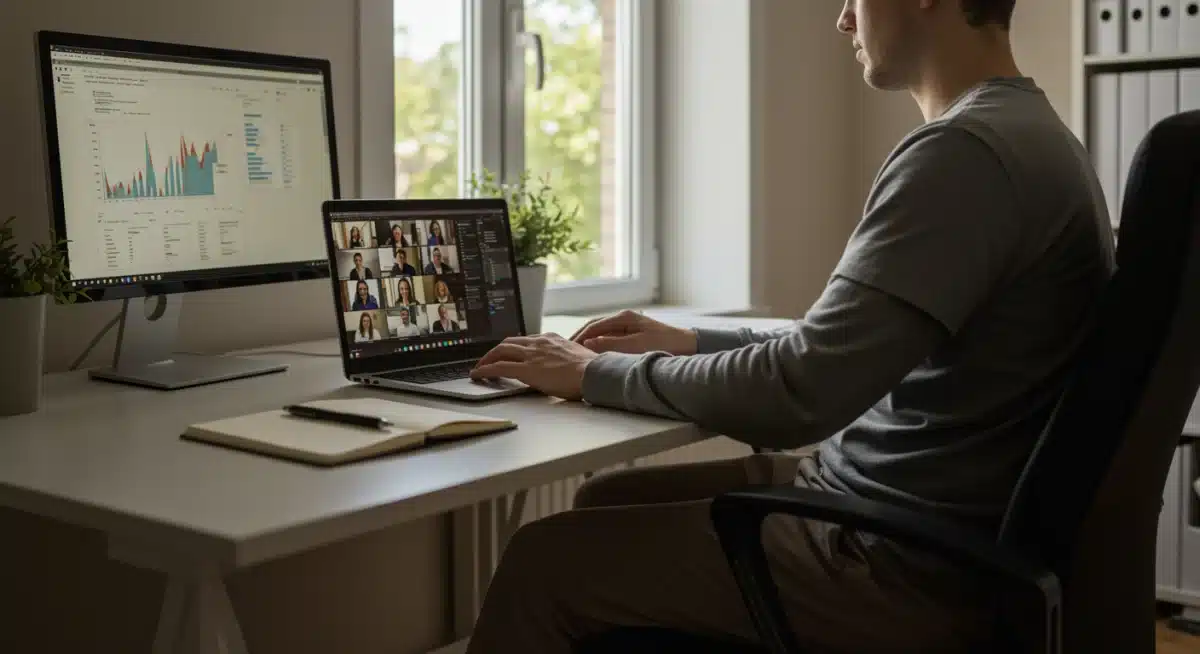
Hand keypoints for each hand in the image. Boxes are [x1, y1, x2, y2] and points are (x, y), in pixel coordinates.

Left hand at [470, 334, 598, 399]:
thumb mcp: (578, 357)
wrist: (594, 372)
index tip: (509, 353)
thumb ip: (567, 358)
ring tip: (479, 368)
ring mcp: (532, 355)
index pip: (527, 340)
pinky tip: (478, 375)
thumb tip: (568, 366)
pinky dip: (485, 370)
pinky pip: (499, 367)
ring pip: (500, 351)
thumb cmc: (592, 370)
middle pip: (509, 342)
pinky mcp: (526, 369)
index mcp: (552, 339)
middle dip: (496, 350)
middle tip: (488, 359)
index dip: (514, 347)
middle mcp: (539, 343)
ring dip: (487, 359)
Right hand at [570, 310, 697, 355]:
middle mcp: (624, 318)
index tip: (566, 349)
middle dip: (579, 339)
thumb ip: (610, 344)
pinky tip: (593, 356)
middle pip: (594, 327)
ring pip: (601, 333)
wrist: (688, 347)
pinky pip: (610, 339)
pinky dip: (599, 346)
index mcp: (624, 317)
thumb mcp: (636, 346)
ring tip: (575, 355)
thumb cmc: (664, 346)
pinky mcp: (633, 335)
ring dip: (588, 343)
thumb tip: (587, 344)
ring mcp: (628, 326)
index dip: (578, 338)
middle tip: (566, 352)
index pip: (593, 326)